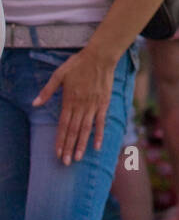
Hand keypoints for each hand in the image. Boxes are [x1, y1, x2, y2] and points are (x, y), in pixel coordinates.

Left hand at [31, 47, 116, 165]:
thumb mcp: (59, 74)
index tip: (57, 153)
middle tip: (66, 162)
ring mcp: (93, 105)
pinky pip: (101, 121)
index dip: (60, 140)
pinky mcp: (103, 103)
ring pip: (86, 128)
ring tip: (78, 158)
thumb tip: (34, 103)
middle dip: (69, 147)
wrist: (100, 56)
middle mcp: (81, 105)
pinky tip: (97, 145)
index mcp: (69, 100)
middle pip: (74, 130)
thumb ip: (47, 90)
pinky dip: (99, 134)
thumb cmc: (78, 64)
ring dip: (82, 144)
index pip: (63, 125)